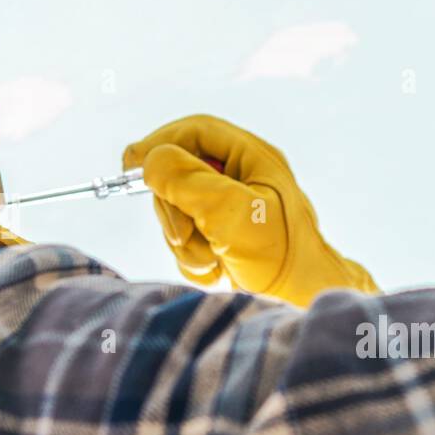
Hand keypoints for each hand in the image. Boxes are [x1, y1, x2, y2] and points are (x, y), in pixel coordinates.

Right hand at [122, 115, 377, 307]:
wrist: (302, 302)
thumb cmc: (279, 254)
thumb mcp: (231, 212)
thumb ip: (188, 180)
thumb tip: (150, 162)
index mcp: (252, 159)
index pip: (195, 132)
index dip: (160, 142)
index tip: (132, 164)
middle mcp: (241, 180)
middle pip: (179, 175)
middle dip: (174, 209)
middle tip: (185, 235)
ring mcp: (229, 211)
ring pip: (178, 213)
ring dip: (186, 243)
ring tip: (213, 261)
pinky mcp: (221, 241)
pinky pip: (186, 243)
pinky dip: (195, 262)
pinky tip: (218, 272)